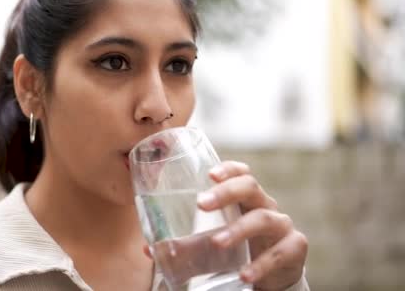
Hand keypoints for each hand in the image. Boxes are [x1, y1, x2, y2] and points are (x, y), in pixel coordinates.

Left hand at [196, 161, 307, 289]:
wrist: (273, 276)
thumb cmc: (242, 250)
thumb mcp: (215, 243)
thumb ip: (187, 245)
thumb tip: (151, 250)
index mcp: (246, 199)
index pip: (242, 173)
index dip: (228, 170)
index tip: (210, 174)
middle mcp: (265, 206)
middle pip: (250, 187)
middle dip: (226, 192)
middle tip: (201, 204)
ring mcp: (282, 226)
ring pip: (263, 218)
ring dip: (238, 230)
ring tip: (218, 242)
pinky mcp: (295, 248)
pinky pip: (280, 253)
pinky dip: (260, 264)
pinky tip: (244, 273)